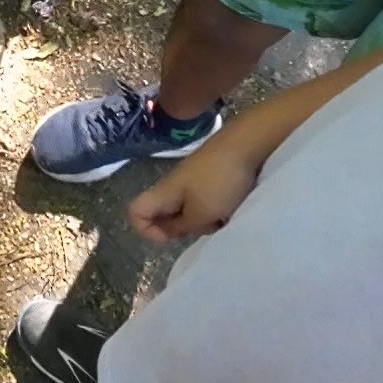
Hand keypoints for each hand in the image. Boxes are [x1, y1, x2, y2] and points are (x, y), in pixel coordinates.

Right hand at [127, 143, 258, 241]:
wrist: (248, 145)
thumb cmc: (220, 180)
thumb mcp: (201, 213)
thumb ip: (183, 226)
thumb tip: (175, 230)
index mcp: (164, 192)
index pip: (134, 212)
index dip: (146, 230)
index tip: (171, 237)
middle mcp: (174, 186)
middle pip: (162, 214)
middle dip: (180, 229)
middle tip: (202, 228)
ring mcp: (193, 181)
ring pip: (185, 210)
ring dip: (201, 222)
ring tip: (221, 219)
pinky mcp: (210, 179)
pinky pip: (203, 203)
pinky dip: (214, 211)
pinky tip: (230, 210)